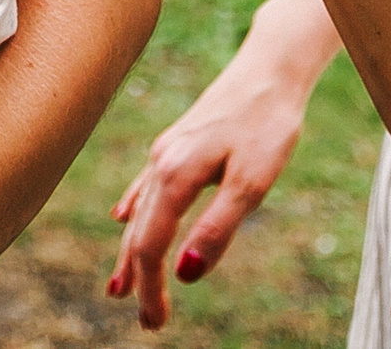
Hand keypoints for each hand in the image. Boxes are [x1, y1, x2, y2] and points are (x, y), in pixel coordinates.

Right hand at [108, 47, 312, 328]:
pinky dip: (133, 211)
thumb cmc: (268, 124)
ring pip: (141, 211)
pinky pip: (145, 186)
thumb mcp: (252, 183)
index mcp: (176, 177)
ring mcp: (166, 151)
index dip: (151, 288)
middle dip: (141, 279)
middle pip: (142, 232)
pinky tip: (122, 217)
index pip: (152, 246)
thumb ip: (217, 228)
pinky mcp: (178, 142)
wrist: (271, 68)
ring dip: (131, 251)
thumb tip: (184, 273)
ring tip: (119, 285)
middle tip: (147, 323)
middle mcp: (162, 164)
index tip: (154, 323)